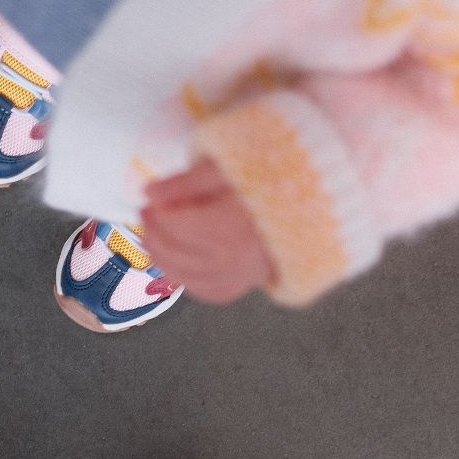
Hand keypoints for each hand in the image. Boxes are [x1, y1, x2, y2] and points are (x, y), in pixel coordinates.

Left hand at [140, 159, 273, 303]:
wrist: (313, 200)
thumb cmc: (272, 177)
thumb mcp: (227, 168)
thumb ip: (185, 182)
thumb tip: (148, 193)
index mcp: (231, 227)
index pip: (176, 227)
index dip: (156, 214)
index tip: (148, 200)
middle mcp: (235, 259)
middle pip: (176, 253)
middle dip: (154, 235)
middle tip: (146, 215)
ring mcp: (241, 276)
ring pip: (186, 276)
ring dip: (162, 258)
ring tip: (152, 238)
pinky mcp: (246, 284)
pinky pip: (207, 290)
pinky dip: (186, 279)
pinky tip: (175, 263)